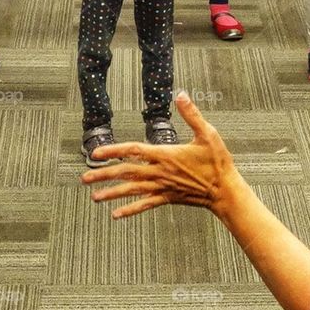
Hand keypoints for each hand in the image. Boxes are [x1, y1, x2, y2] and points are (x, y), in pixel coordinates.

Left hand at [82, 92, 241, 219]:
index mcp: (166, 154)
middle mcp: (160, 172)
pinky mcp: (167, 198)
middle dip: (104, 174)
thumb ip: (191, 114)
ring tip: (94, 197)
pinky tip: (117, 214)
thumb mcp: (207, 133)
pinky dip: (130, 209)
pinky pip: (145, 204)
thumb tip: (181, 95)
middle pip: (126, 172)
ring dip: (111, 193)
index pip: (133, 151)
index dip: (113, 151)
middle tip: (85, 177)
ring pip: (132, 190)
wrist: (224, 190)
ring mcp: (162, 187)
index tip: (96, 153)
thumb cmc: (217, 162)